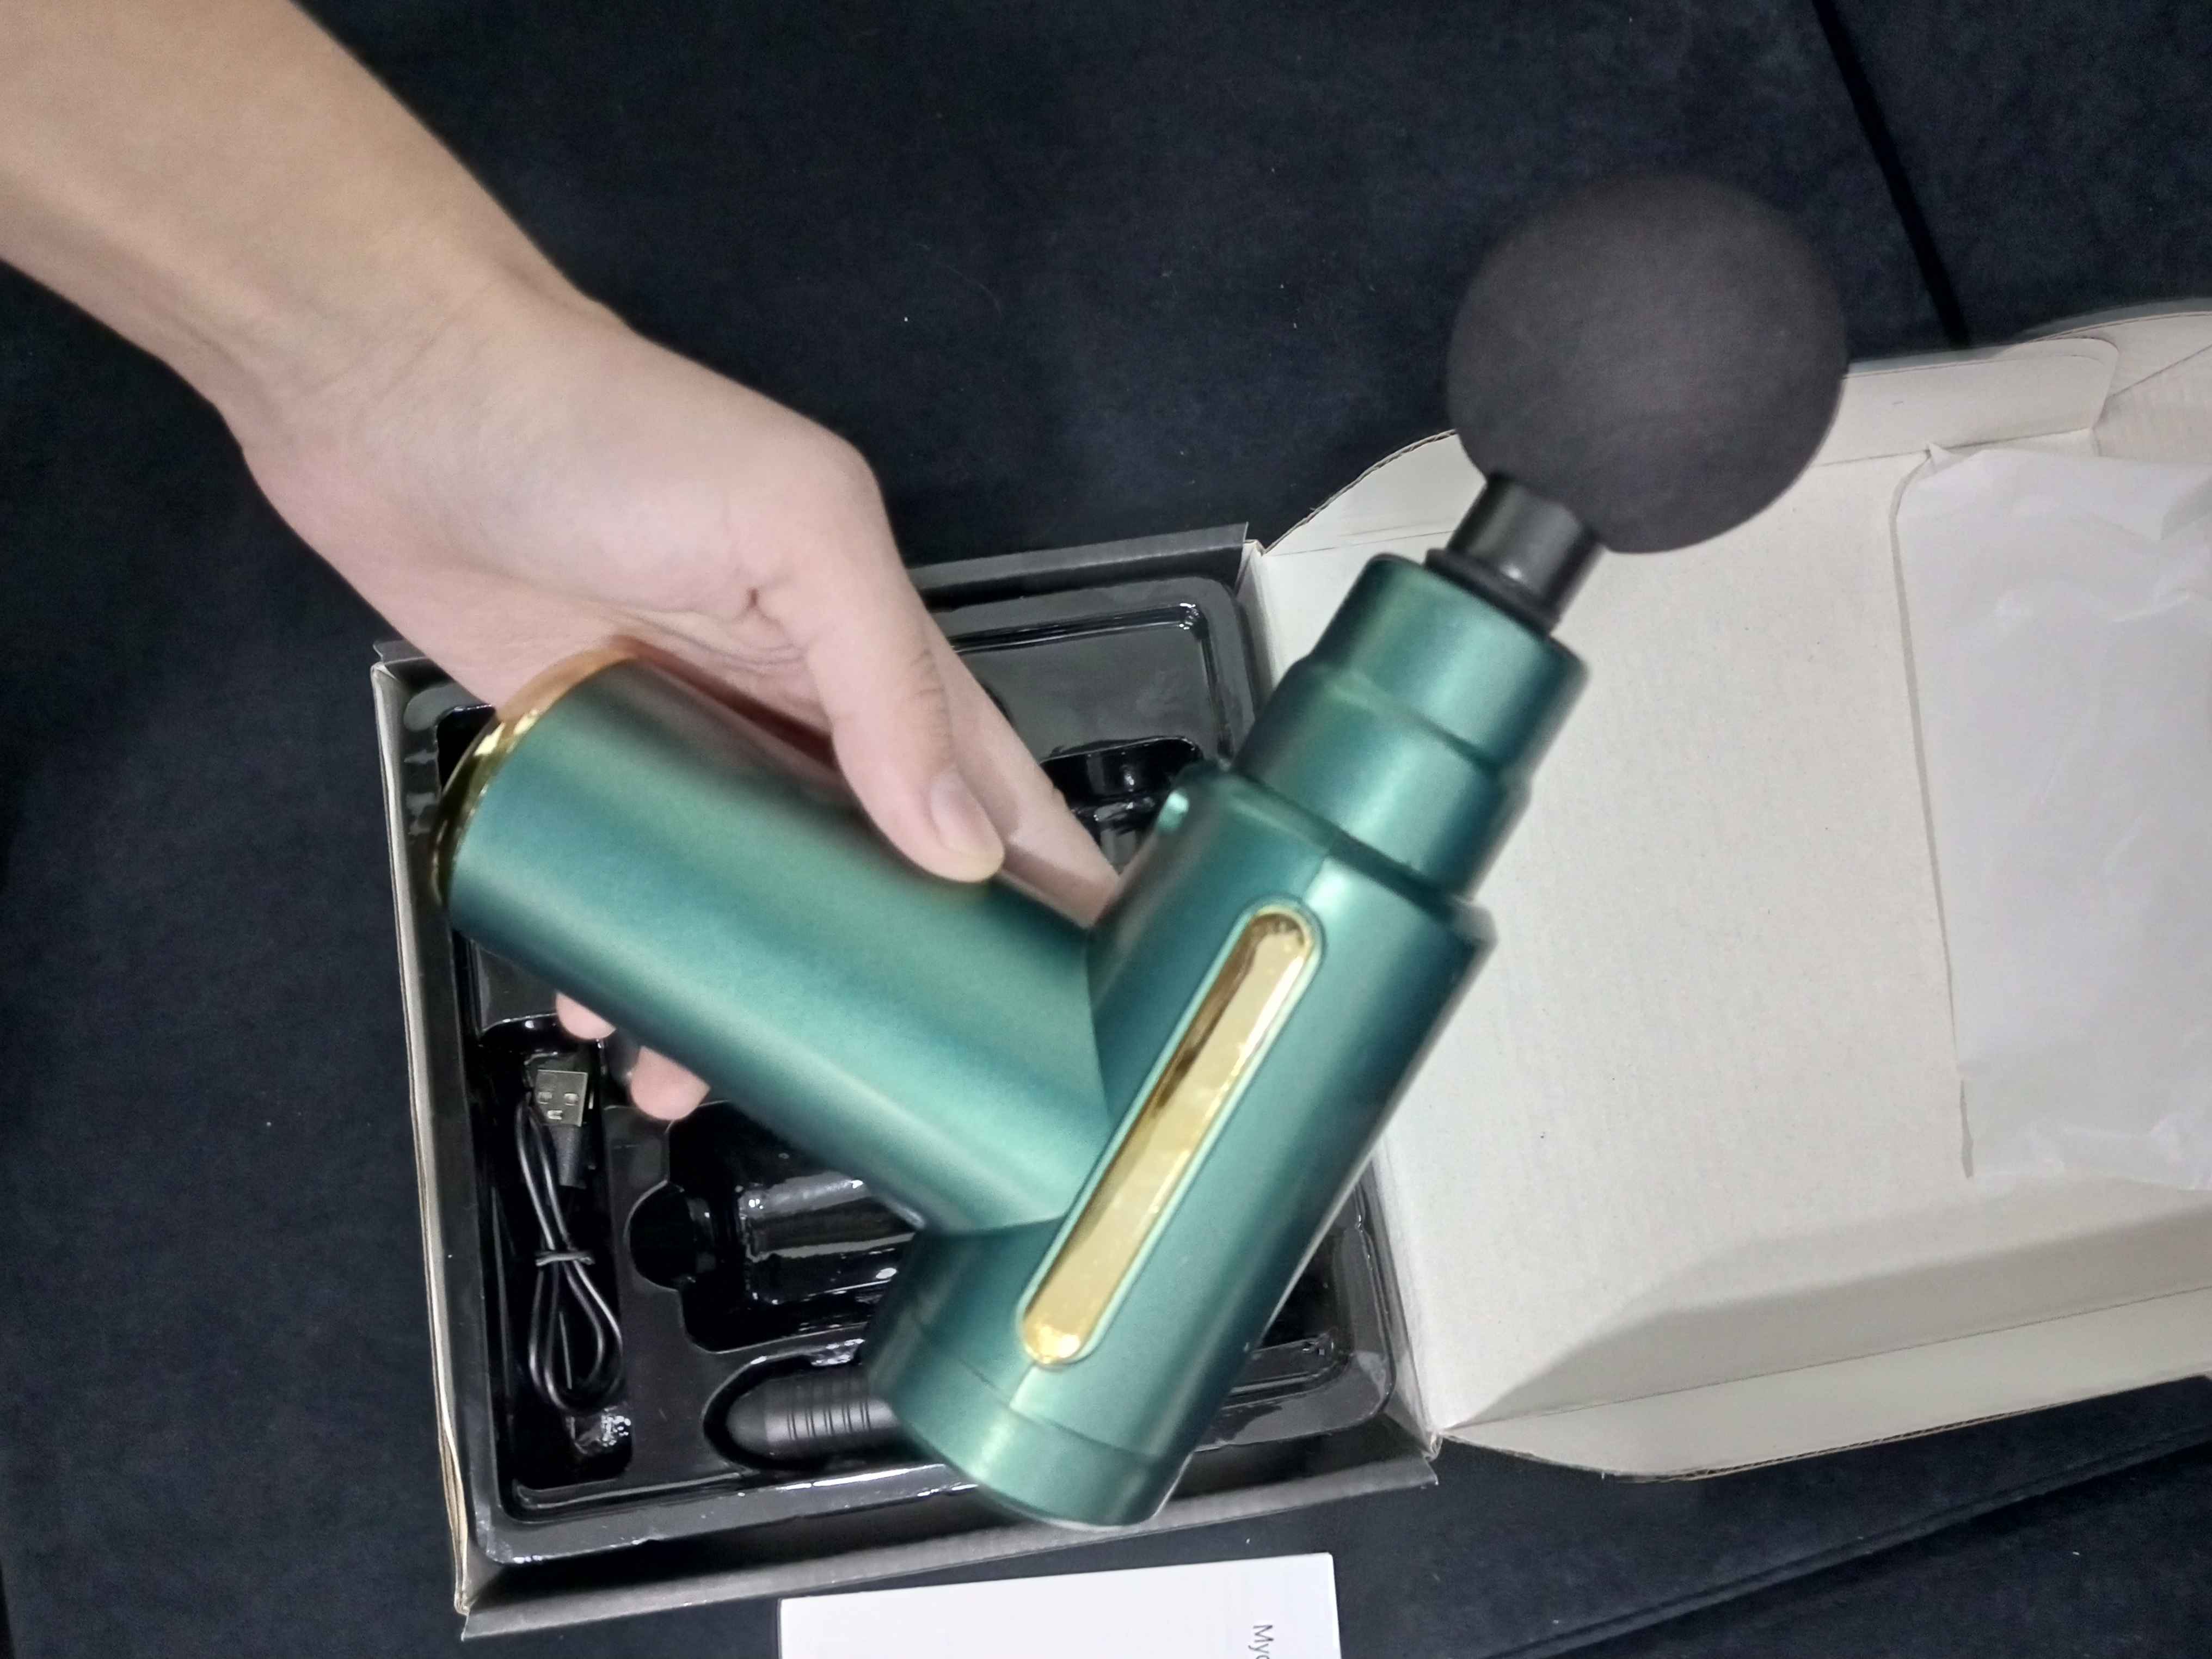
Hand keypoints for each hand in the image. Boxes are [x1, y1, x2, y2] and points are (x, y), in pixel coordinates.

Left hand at [237, 278, 1116, 1117]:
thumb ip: (889, 679)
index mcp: (875, 650)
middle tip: (902, 1089)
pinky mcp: (589, 766)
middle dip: (894, 980)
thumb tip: (961, 847)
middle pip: (877, 872)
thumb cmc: (609, 431)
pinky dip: (631, 951)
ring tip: (711, 1079)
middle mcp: (795, 713)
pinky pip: (634, 883)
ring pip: (749, 899)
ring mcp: (690, 747)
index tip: (1089, 1001)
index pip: (998, 786)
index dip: (1050, 885)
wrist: (398, 400)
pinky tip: (610, 1010)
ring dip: (748, 991)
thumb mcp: (793, 527)